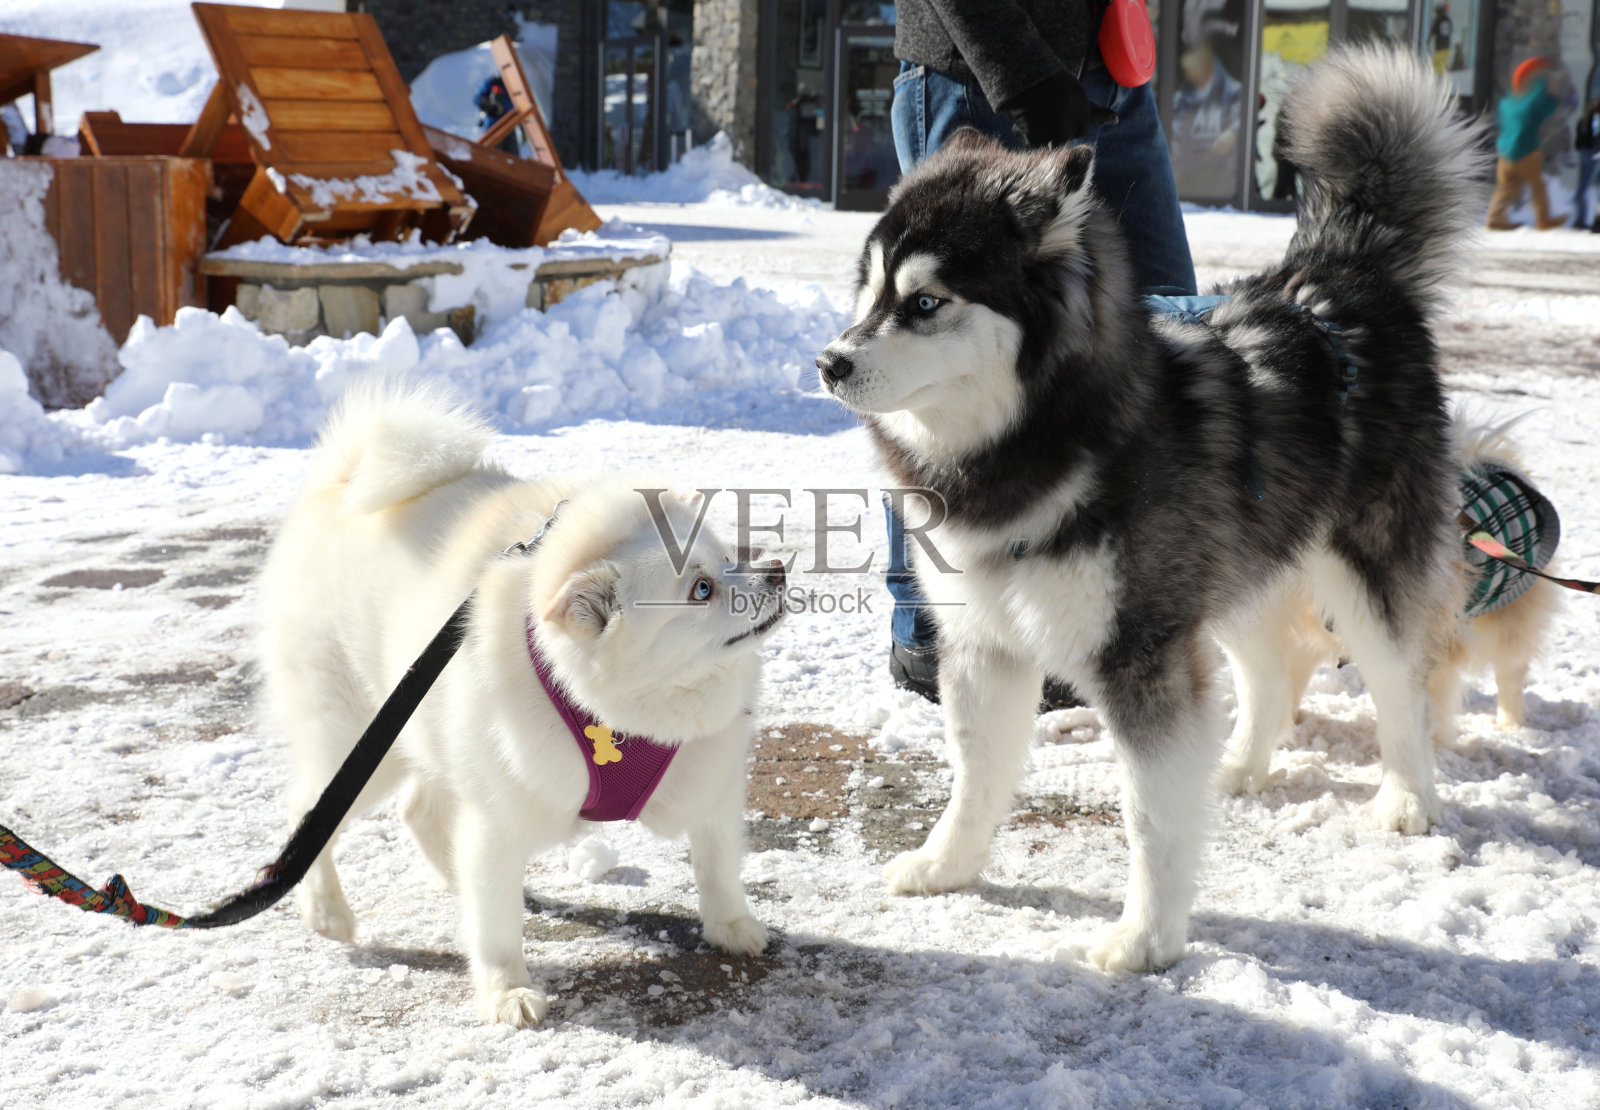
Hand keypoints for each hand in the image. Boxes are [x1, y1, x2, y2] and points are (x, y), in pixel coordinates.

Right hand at [1002, 72, 1118, 147]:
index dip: (1068, 120)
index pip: (1082, 127)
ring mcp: (1054, 124)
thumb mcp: (1074, 95)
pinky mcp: (1036, 135)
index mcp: (1080, 98)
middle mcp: (1070, 111)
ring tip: (1032, 115)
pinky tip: (1022, 121)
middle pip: (1068, 136)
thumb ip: (1094, 112)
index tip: (1055, 107)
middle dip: (1057, 129)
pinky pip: (1036, 144)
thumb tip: (1116, 120)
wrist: (1015, 77)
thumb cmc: (1048, 87)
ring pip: (1054, 143)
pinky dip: (1027, 135)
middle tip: (1042, 111)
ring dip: (1041, 134)